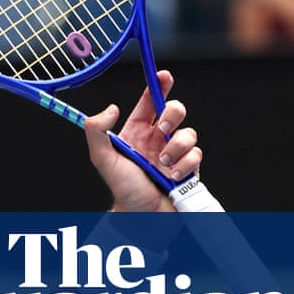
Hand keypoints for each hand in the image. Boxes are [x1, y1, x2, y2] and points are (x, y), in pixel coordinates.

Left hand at [84, 70, 201, 212]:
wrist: (143, 217)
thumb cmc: (122, 189)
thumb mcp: (102, 158)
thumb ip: (97, 131)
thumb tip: (111, 108)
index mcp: (137, 132)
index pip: (149, 103)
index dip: (157, 86)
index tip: (163, 75)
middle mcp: (157, 139)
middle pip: (175, 110)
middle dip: (173, 113)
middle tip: (163, 127)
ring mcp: (175, 153)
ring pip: (189, 133)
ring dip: (177, 147)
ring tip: (162, 164)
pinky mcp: (189, 167)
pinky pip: (196, 155)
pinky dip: (185, 164)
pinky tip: (172, 176)